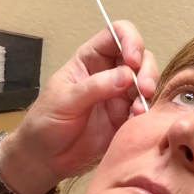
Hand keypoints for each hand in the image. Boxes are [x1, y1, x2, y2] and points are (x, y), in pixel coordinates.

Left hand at [1, 20, 157, 193]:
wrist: (44, 158)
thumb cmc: (45, 123)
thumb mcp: (65, 101)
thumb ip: (95, 87)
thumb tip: (127, 74)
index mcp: (89, 60)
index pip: (116, 35)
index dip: (130, 40)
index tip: (132, 60)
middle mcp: (108, 74)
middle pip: (139, 57)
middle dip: (146, 69)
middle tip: (144, 89)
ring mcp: (118, 96)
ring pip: (146, 82)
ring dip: (148, 92)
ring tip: (139, 110)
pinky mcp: (125, 118)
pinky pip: (144, 108)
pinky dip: (147, 112)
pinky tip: (138, 121)